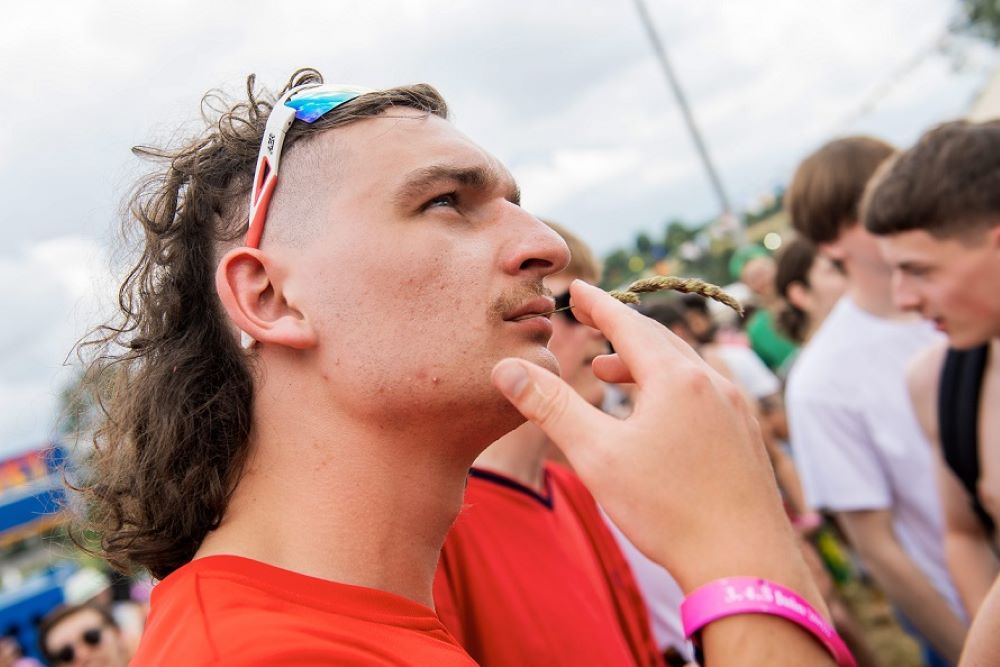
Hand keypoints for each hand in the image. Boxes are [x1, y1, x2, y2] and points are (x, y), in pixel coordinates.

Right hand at [492, 280, 811, 593]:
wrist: (744, 563)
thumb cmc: (668, 509)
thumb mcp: (597, 455)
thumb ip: (551, 406)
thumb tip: (507, 369)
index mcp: (677, 378)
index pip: (629, 324)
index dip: (598, 304)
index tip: (578, 287)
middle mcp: (713, 382)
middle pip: (660, 340)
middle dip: (621, 330)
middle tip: (592, 324)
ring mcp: (736, 408)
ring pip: (684, 368)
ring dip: (645, 362)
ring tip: (611, 373)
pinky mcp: (745, 435)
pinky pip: (703, 392)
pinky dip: (671, 387)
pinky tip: (657, 413)